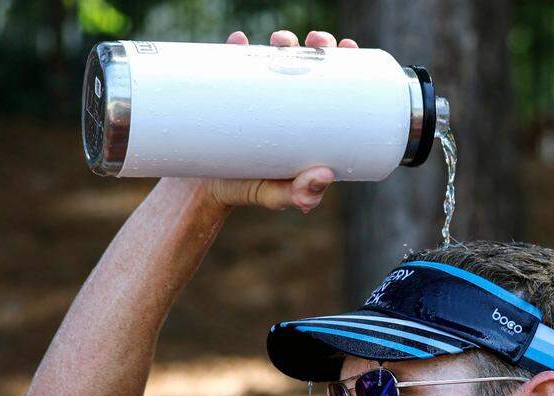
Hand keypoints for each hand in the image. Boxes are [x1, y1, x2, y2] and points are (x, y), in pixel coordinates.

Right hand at [205, 29, 358, 212]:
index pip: (332, 83)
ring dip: (284, 40)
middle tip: (316, 42)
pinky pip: (231, 63)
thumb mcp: (278, 196)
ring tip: (281, 42)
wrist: (205, 188)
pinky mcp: (226, 92)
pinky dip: (236, 48)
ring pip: (276, 55)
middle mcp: (285, 101)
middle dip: (317, 44)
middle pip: (309, 62)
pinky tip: (239, 41)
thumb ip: (302, 194)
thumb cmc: (251, 190)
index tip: (348, 46)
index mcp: (307, 120)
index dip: (343, 60)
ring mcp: (257, 93)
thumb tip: (325, 175)